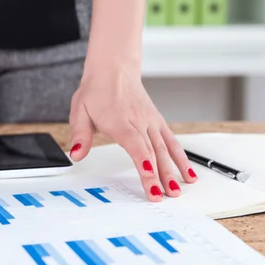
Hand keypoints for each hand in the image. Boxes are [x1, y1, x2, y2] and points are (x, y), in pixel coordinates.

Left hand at [68, 66, 197, 201]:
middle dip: (159, 175)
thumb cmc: (97, 90)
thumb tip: (76, 154)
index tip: (148, 173)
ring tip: (178, 190)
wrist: (114, 69)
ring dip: (173, 170)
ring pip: (165, 149)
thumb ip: (80, 135)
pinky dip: (181, 158)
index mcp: (119, 120)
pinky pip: (172, 142)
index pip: (134, 143)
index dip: (142, 159)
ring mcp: (151, 122)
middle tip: (164, 195)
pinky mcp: (158, 122)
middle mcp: (139, 121)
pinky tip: (188, 174)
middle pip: (152, 151)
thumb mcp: (80, 110)